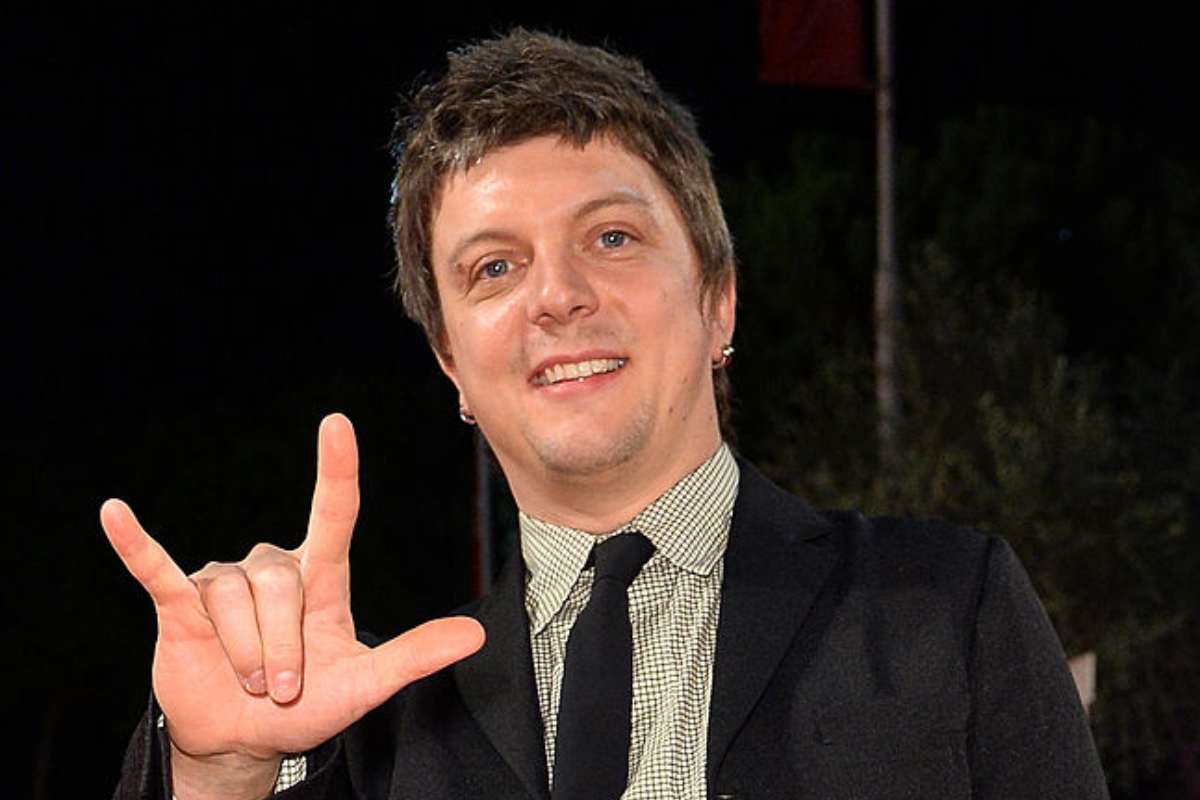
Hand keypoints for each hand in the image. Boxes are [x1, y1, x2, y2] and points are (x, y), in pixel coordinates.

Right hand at [101, 413, 484, 796]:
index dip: (335, 470)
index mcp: (321, 579)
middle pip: (279, 586)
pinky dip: (135, 545)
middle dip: (282, 649)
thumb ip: (414, 657)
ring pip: (234, 601)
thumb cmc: (310, 705)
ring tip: (249, 681)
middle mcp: (274, 569)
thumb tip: (475, 636)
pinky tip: (114, 514)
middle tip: (283, 688)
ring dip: (245, 653)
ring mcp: (225, 584)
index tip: (336, 425)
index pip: (333, 513)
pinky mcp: (180, 605)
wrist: (246, 737)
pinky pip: (157, 569)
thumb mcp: (365, 684)